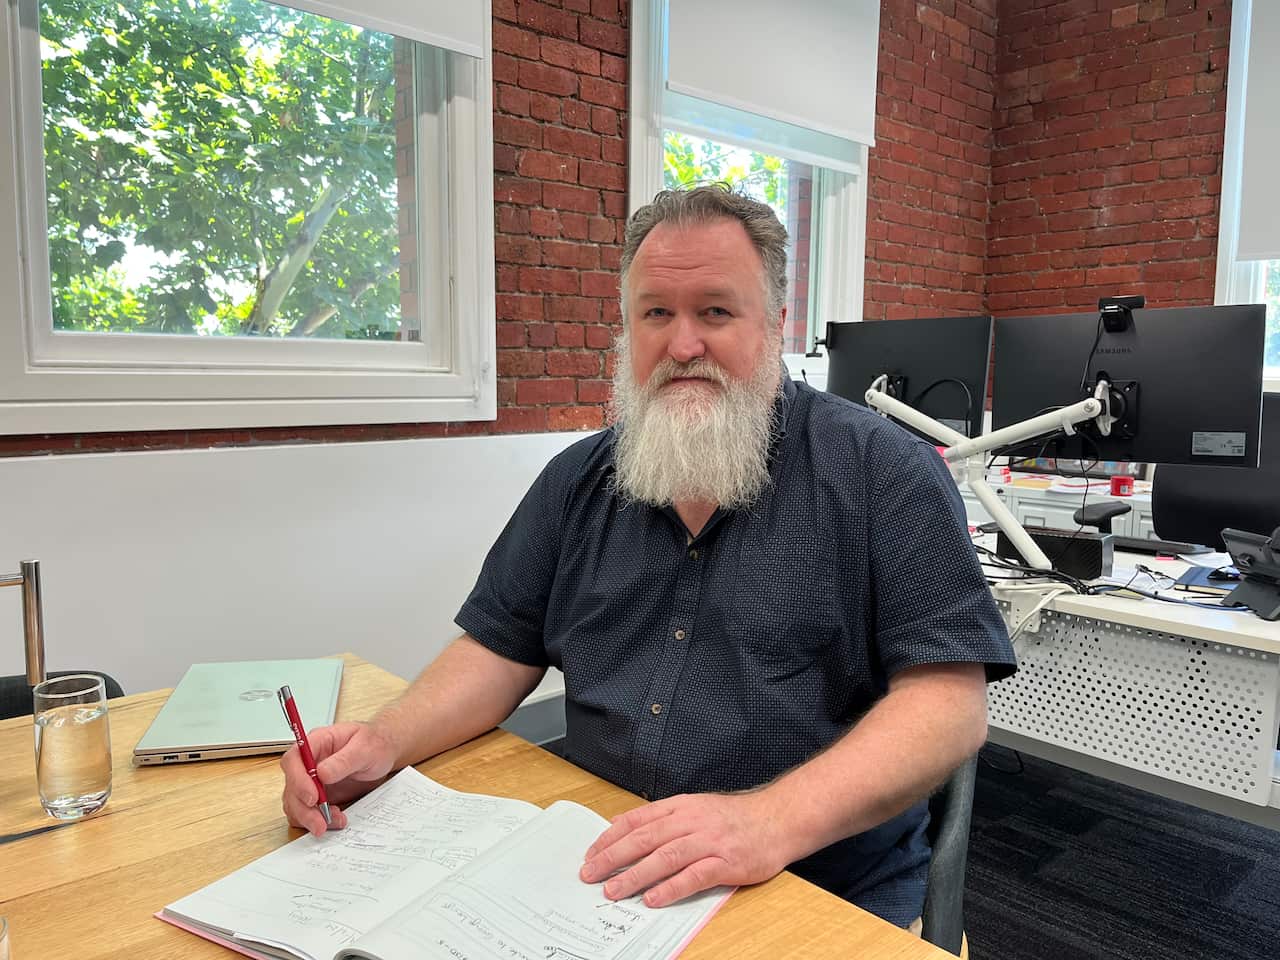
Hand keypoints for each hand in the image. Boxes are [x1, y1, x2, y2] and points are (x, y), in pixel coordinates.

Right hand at [280, 721, 397, 835]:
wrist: (384, 754)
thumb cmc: (375, 744)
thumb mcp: (365, 748)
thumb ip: (344, 760)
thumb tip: (321, 773)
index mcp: (318, 742)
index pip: (294, 759)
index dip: (297, 780)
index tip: (312, 798)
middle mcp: (309, 761)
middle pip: (291, 786)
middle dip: (303, 808)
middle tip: (320, 823)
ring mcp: (311, 780)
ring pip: (295, 803)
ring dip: (309, 818)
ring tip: (334, 822)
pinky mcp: (317, 796)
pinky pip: (307, 812)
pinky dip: (317, 820)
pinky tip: (335, 820)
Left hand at [578, 791, 792, 906]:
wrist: (778, 819)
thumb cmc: (735, 818)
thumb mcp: (695, 806)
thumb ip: (662, 816)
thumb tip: (622, 826)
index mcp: (681, 806)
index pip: (637, 819)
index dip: (610, 837)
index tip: (591, 854)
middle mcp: (692, 820)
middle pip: (645, 838)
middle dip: (613, 856)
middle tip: (591, 874)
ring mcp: (709, 841)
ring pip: (665, 856)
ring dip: (636, 875)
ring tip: (614, 890)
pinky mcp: (726, 863)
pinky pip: (694, 876)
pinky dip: (671, 887)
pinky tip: (653, 898)